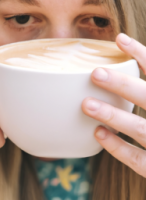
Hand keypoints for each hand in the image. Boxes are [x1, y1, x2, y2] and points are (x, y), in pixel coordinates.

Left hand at [82, 33, 145, 177]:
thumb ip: (145, 90)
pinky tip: (98, 133)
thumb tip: (131, 69)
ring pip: (141, 128)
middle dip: (122, 85)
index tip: (119, 40)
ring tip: (86, 104)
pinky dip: (117, 146)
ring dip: (113, 115)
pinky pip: (136, 158)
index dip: (142, 54)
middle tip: (96, 73)